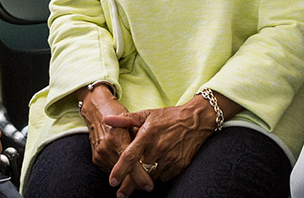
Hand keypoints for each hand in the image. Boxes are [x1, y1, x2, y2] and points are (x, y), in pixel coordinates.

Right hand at [76, 87, 152, 195]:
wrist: (97, 110)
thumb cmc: (120, 112)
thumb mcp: (134, 120)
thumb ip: (142, 136)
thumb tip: (156, 152)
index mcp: (118, 137)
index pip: (131, 163)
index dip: (140, 176)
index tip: (149, 185)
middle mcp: (107, 148)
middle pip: (124, 172)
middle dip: (136, 180)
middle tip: (148, 185)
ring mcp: (100, 155)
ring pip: (118, 174)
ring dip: (128, 177)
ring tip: (142, 178)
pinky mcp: (96, 160)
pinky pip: (111, 170)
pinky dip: (121, 171)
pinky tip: (129, 170)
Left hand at [105, 93, 235, 196]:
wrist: (197, 120)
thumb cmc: (169, 117)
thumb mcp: (148, 114)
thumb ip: (126, 120)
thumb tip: (107, 120)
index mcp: (148, 134)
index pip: (130, 156)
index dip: (119, 171)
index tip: (112, 182)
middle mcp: (158, 147)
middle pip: (139, 173)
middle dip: (128, 185)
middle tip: (121, 194)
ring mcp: (170, 157)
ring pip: (151, 176)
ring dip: (145, 179)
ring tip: (142, 176)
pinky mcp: (179, 165)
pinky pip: (164, 176)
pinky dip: (159, 175)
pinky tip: (159, 167)